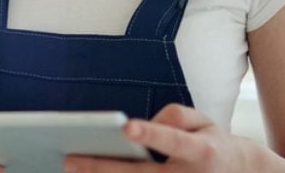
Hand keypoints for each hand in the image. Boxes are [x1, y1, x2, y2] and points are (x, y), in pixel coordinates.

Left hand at [64, 104, 248, 171]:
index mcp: (202, 151)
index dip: (151, 134)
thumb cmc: (212, 143)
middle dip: (103, 167)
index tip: (127, 127)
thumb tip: (142, 128)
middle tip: (71, 159)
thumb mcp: (205, 121)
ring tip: (72, 168)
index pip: (173, 140)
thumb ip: (175, 116)